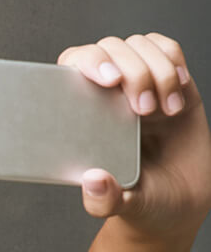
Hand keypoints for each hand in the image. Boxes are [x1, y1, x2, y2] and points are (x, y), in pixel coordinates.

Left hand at [57, 33, 210, 242]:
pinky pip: (168, 50)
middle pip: (109, 48)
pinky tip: (178, 94)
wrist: (180, 202)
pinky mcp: (168, 83)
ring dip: (157, 71)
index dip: (87, 61)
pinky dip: (175, 64)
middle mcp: (105, 95)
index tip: (108, 81)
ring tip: (165, 111)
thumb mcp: (123, 206)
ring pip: (139, 45)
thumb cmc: (143, 201)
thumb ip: (104, 200)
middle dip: (132, 71)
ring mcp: (137, 85)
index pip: (72, 67)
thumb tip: (92, 181)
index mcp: (82, 117)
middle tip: (144, 111)